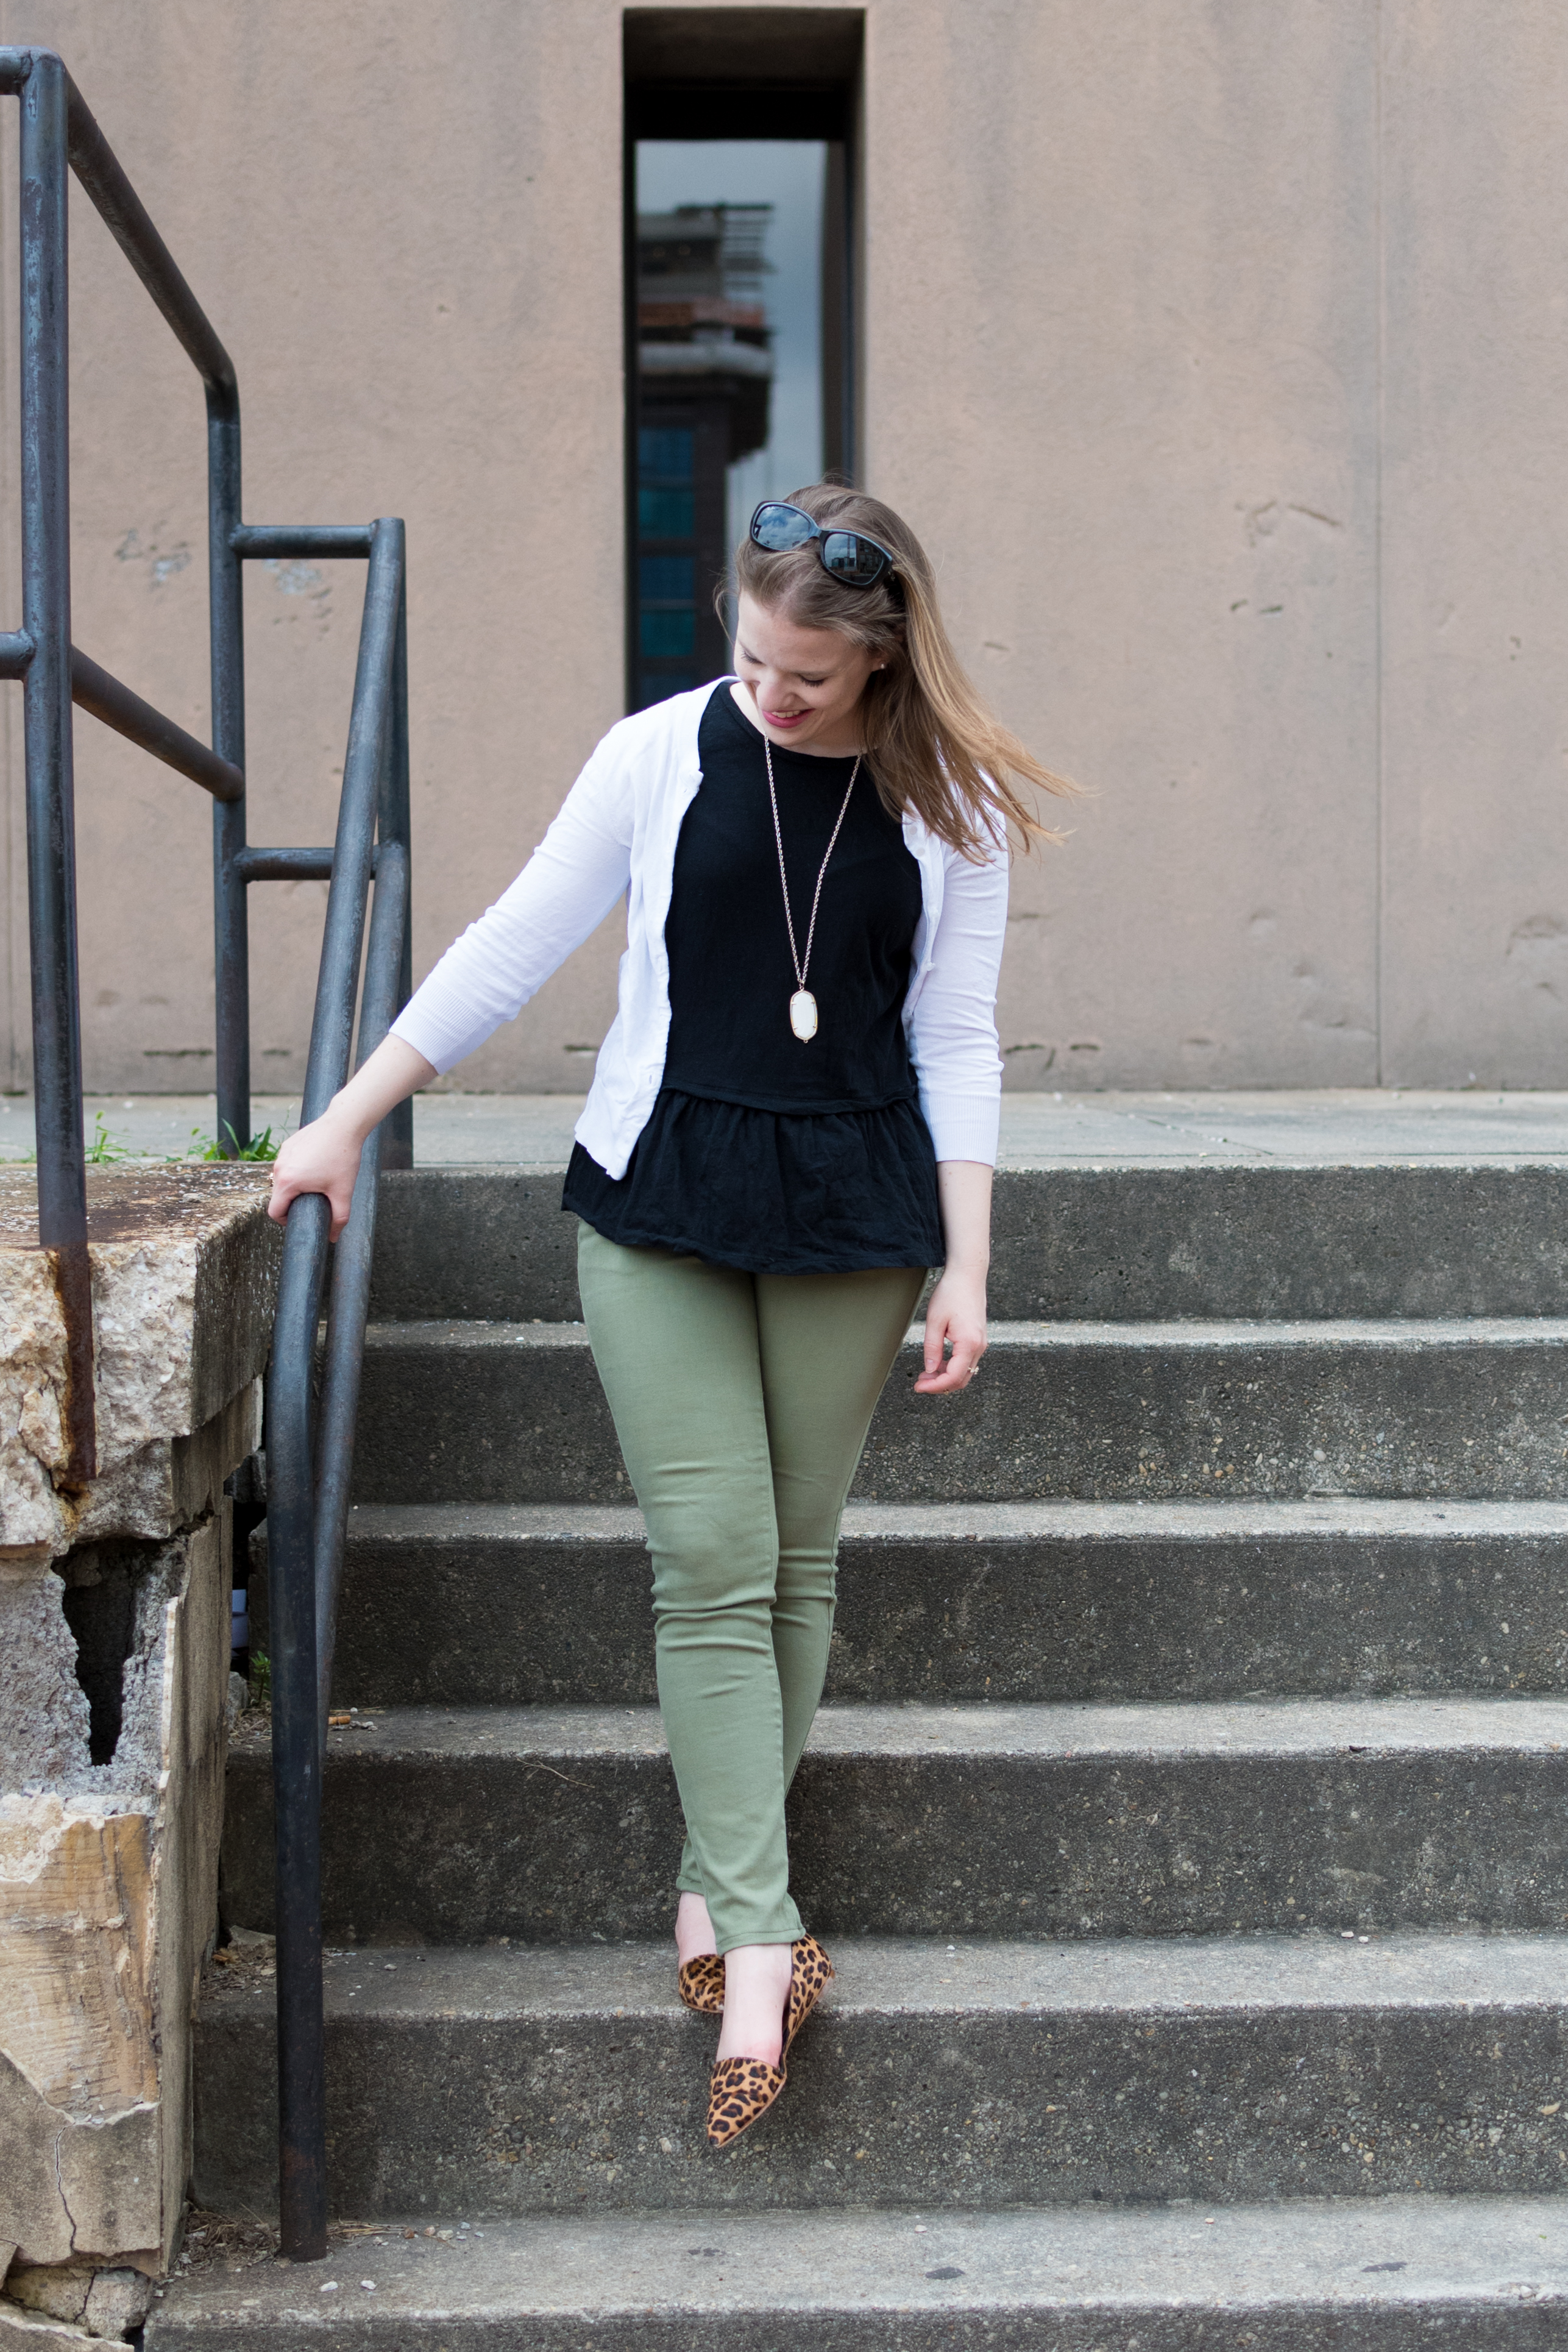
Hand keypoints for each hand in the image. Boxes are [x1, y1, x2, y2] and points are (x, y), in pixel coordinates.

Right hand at [267, 1110, 364, 1240]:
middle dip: (293, 1203)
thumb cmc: (343, 1158)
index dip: (285, 1221)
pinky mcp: (288, 1145)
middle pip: (278, 1196)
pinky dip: (298, 1170)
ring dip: (295, 1186)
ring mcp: (282, 1155)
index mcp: (287, 1182)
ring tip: (317, 1183)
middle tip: (314, 1201)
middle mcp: (279, 1168)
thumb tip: (334, 1238)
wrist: (343, 1124)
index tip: (300, 1219)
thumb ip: (339, 1218)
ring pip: (283, 1179)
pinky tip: (316, 1167)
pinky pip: (288, 1165)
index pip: (274, 1212)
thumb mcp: (343, 1192)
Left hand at [914, 1264, 986, 1394]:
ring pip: (965, 1372)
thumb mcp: (935, 1321)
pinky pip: (966, 1361)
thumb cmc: (951, 1293)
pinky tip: (938, 1364)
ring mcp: (981, 1343)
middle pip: (961, 1380)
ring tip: (926, 1374)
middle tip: (920, 1382)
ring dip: (945, 1377)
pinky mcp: (978, 1339)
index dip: (934, 1386)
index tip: (918, 1387)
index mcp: (969, 1343)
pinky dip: (952, 1368)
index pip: (953, 1377)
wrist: (968, 1276)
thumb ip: (932, 1348)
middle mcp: (979, 1346)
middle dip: (940, 1385)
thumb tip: (930, 1370)